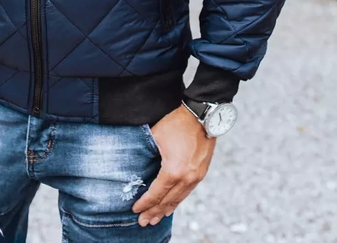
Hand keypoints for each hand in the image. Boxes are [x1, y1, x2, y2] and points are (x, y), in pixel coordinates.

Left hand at [132, 104, 215, 226]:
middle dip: (154, 212)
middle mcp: (186, 178)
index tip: (135, 210)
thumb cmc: (177, 123)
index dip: (145, 203)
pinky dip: (178, 200)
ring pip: (179, 199)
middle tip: (144, 222)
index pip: (155, 193)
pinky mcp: (201, 173)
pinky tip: (172, 205)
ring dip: (167, 210)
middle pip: (167, 201)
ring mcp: (196, 177)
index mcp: (172, 170)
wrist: (202, 116)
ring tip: (157, 219)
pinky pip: (187, 192)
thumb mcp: (156, 135)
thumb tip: (137, 160)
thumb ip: (147, 151)